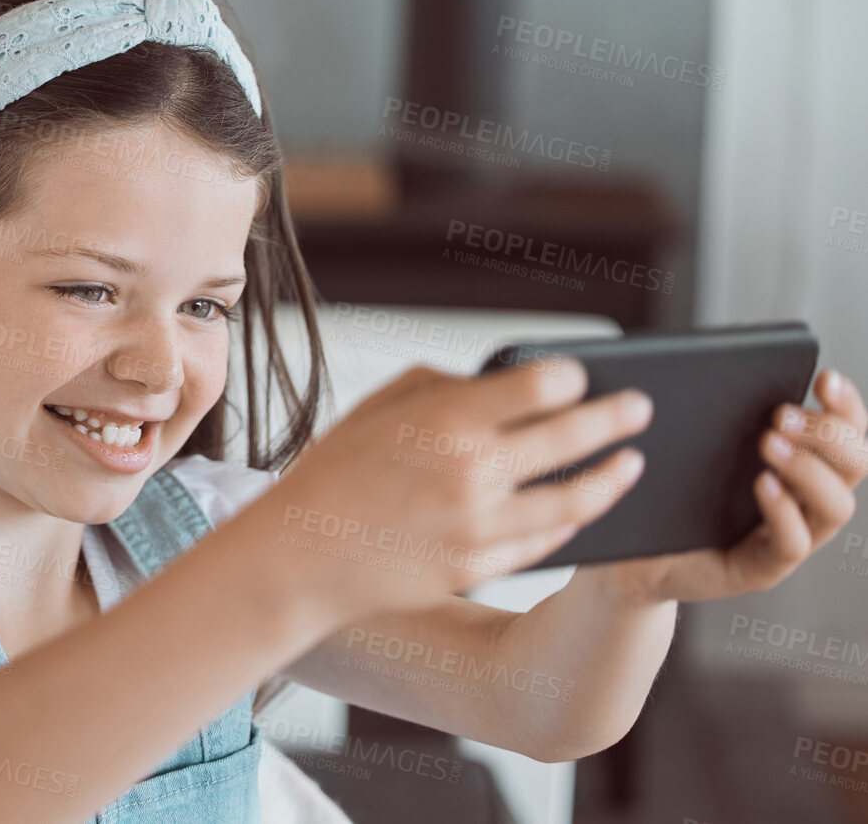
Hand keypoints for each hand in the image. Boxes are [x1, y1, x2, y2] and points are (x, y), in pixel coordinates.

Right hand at [268, 358, 648, 624]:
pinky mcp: (479, 567)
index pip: (540, 385)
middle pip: (573, 438)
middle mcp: (472, 471)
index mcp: (446, 420)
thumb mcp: (377, 407)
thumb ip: (441, 386)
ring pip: (574, 501)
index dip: (570, 376)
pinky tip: (582, 512)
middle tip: (640, 408)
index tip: (581, 375)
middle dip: (616, 418)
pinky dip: (569, 525)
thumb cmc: (333, 473)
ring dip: (611, 478)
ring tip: (632, 465)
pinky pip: (543, 544)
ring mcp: (479, 525)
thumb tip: (496, 384)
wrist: (301, 554)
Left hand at [589, 369, 867, 604]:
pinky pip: (792, 544)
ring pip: (836, 505)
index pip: (849, 432)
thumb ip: (712, 408)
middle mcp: (807, 500)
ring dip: (808, 469)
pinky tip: (761, 484)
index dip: (846, 405)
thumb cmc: (665, 491)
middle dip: (827, 433)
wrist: (632, 553)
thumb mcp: (691, 443)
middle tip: (781, 414)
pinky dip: (783, 512)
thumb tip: (705, 359)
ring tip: (767, 443)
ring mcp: (790, 536)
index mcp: (802, 463)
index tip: (823, 378)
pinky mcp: (762, 568)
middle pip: (855, 464)